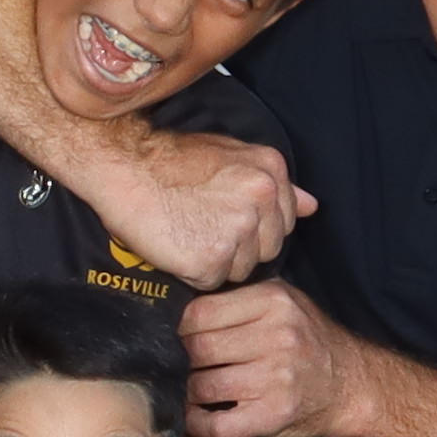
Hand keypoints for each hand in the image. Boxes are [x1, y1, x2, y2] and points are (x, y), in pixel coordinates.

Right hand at [93, 130, 308, 290]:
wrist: (124, 166)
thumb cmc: (169, 159)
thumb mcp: (229, 154)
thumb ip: (273, 182)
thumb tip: (312, 205)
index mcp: (270, 171)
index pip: (281, 222)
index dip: (250, 226)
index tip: (220, 215)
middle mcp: (261, 198)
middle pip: (266, 249)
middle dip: (238, 247)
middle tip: (200, 226)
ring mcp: (238, 230)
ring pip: (240, 269)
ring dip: (215, 261)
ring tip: (187, 234)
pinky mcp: (211, 258)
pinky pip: (211, 281)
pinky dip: (191, 272)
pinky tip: (176, 247)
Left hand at [176, 277, 365, 436]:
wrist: (351, 384)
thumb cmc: (306, 340)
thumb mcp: (283, 302)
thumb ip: (238, 299)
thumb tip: (177, 304)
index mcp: (273, 301)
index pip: (200, 312)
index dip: (179, 328)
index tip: (175, 337)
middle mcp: (278, 337)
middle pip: (198, 349)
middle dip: (180, 360)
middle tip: (177, 365)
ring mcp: (277, 378)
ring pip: (203, 386)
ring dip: (187, 391)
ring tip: (188, 389)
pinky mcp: (274, 414)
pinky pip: (217, 424)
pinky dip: (197, 423)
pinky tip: (196, 416)